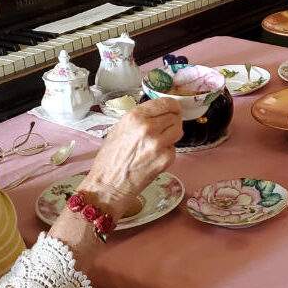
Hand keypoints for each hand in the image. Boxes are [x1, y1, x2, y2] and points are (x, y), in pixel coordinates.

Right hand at [77, 98, 181, 215]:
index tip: (173, 108)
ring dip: (172, 134)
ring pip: (178, 131)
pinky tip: (154, 156)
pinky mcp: (166, 159)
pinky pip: (174, 148)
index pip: (166, 103)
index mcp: (135, 117)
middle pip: (175, 117)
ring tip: (158, 142)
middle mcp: (148, 128)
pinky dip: (168, 151)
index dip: (172, 106)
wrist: (109, 184)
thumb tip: (158, 111)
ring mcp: (159, 144)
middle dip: (171, 121)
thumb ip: (141, 117)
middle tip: (162, 128)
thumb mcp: (120, 128)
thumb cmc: (110, 158)